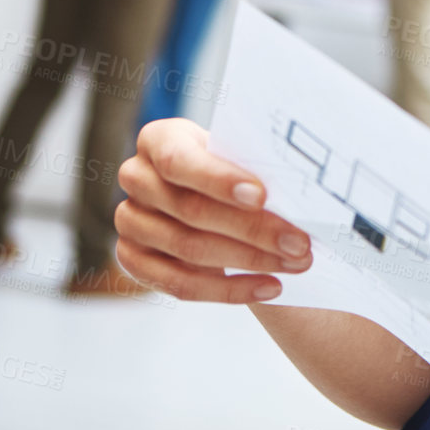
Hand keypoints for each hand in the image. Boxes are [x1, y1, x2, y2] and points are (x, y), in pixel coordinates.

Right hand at [115, 119, 313, 302]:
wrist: (207, 191)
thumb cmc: (229, 165)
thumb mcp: (236, 152)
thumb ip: (253, 165)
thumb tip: (296, 192)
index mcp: (158, 139)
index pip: (179, 161)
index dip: (219, 180)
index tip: (262, 196)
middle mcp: (136, 177)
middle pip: (191, 210)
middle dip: (253, 229)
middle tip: (299, 243)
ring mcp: (130, 221)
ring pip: (189, 250)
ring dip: (249, 261)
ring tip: (294, 264)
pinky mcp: (133, 260)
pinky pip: (180, 285)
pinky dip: (229, 290)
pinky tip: (269, 286)